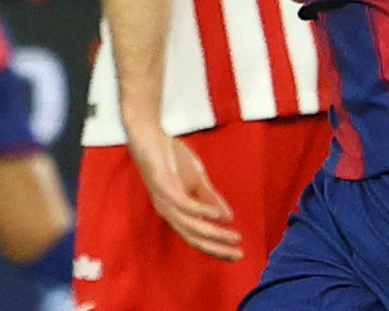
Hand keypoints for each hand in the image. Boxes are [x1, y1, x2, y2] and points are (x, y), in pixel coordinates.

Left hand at [125, 122, 241, 259]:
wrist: (150, 134)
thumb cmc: (170, 157)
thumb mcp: (196, 179)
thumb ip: (210, 198)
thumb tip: (228, 218)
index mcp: (175, 212)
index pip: (197, 237)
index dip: (217, 248)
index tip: (238, 254)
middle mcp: (167, 211)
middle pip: (193, 237)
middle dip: (217, 247)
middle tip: (238, 254)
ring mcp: (164, 199)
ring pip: (189, 224)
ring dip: (213, 232)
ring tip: (232, 236)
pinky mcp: (162, 184)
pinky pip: (182, 203)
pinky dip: (200, 210)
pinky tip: (216, 214)